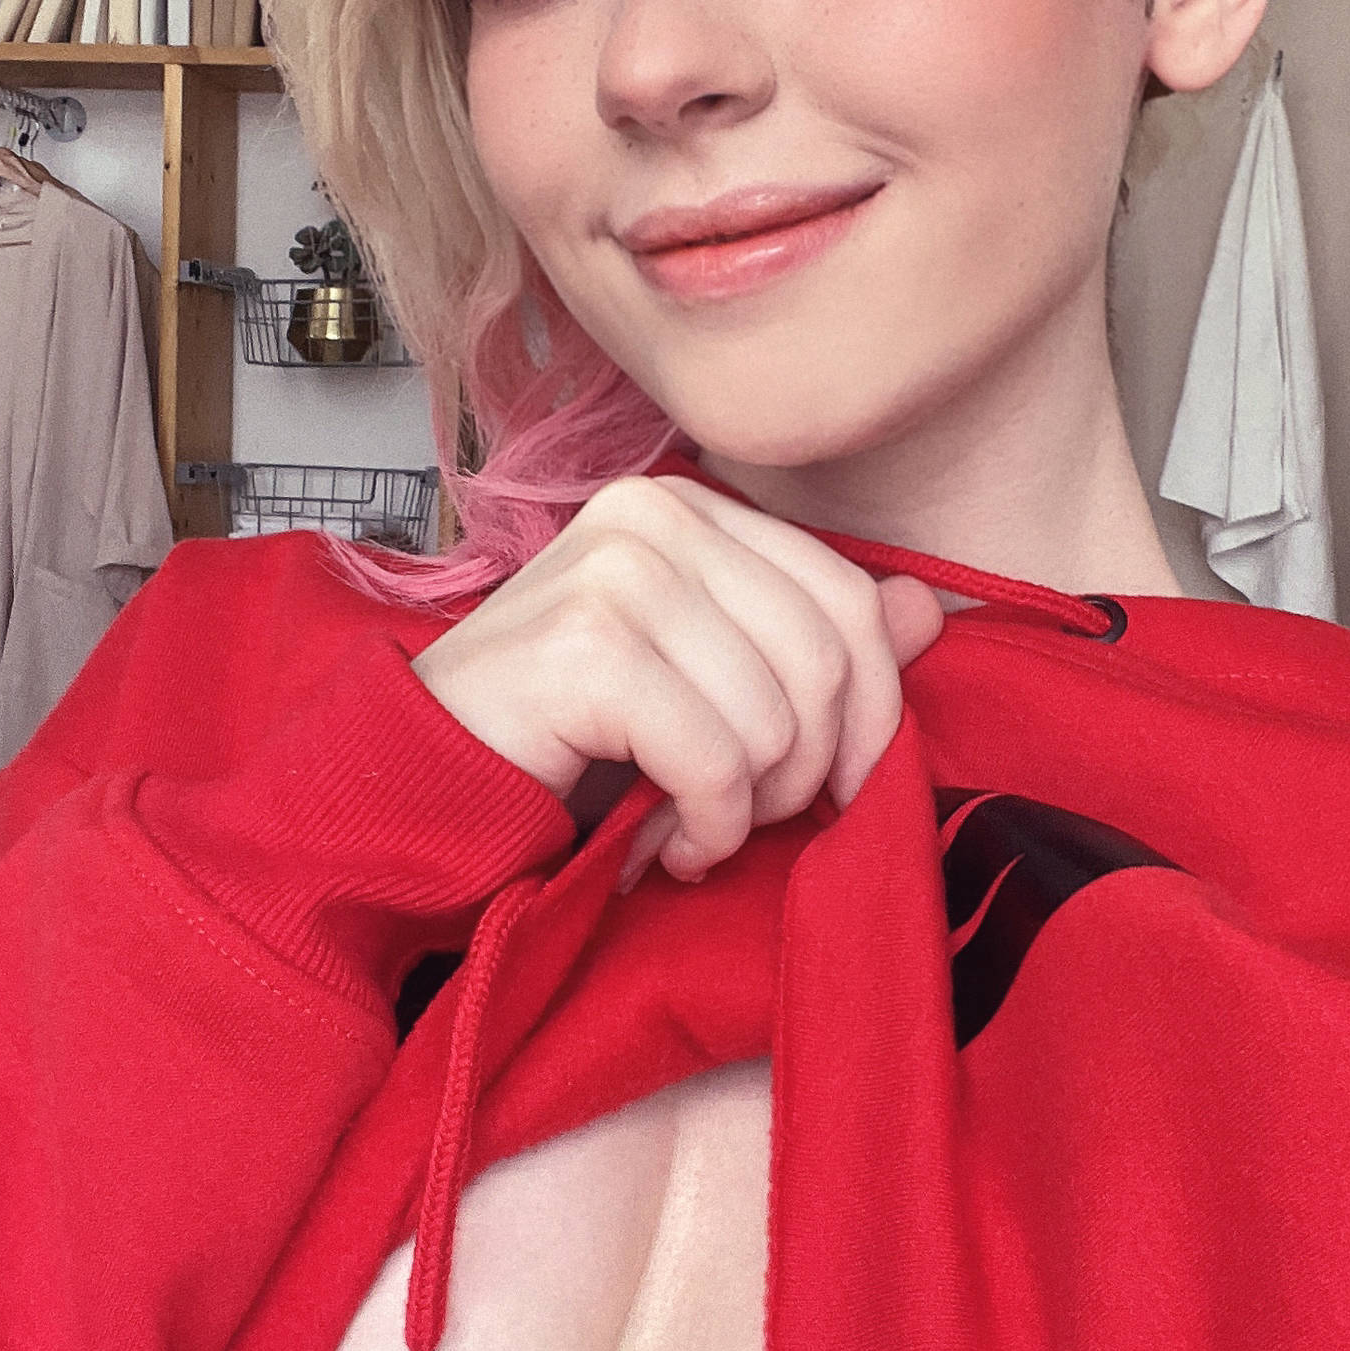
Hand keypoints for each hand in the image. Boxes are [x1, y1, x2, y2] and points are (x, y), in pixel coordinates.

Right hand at [413, 475, 944, 886]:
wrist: (419, 784)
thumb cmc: (563, 741)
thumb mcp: (705, 683)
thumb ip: (810, 640)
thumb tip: (930, 610)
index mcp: (689, 507)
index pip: (848, 600)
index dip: (867, 715)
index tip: (823, 787)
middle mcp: (652, 515)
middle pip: (828, 656)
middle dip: (808, 769)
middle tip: (746, 820)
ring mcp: (616, 572)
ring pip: (776, 717)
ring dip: (745, 810)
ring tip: (685, 828)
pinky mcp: (586, 646)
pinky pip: (717, 759)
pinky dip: (702, 827)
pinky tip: (658, 844)